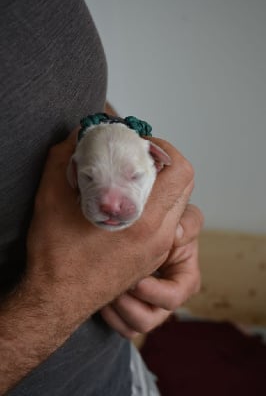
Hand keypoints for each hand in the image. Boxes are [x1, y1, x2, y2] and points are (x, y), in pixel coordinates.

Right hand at [26, 132, 194, 326]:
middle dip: (165, 165)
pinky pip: (167, 222)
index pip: (181, 172)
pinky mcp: (151, 257)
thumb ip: (65, 158)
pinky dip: (156, 205)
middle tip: (137, 159)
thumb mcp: (52, 198)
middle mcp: (159, 235)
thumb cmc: (56, 256)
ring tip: (131, 180)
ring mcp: (158, 248)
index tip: (141, 145)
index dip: (165, 150)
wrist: (58, 300)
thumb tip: (78, 135)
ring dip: (162, 185)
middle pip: (185, 186)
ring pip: (177, 205)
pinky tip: (127, 205)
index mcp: (143, 220)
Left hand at [100, 204, 203, 337]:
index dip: (153, 292)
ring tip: (105, 285)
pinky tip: (100, 290)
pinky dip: (107, 314)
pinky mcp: (131, 311)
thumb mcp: (186, 218)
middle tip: (115, 283)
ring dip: (115, 310)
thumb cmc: (170, 225)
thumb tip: (176, 235)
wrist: (145, 229)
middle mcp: (166, 301)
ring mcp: (149, 308)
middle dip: (127, 304)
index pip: (173, 298)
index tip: (135, 279)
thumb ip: (189, 224)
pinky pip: (118, 326)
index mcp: (185, 281)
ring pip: (131, 327)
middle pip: (148, 320)